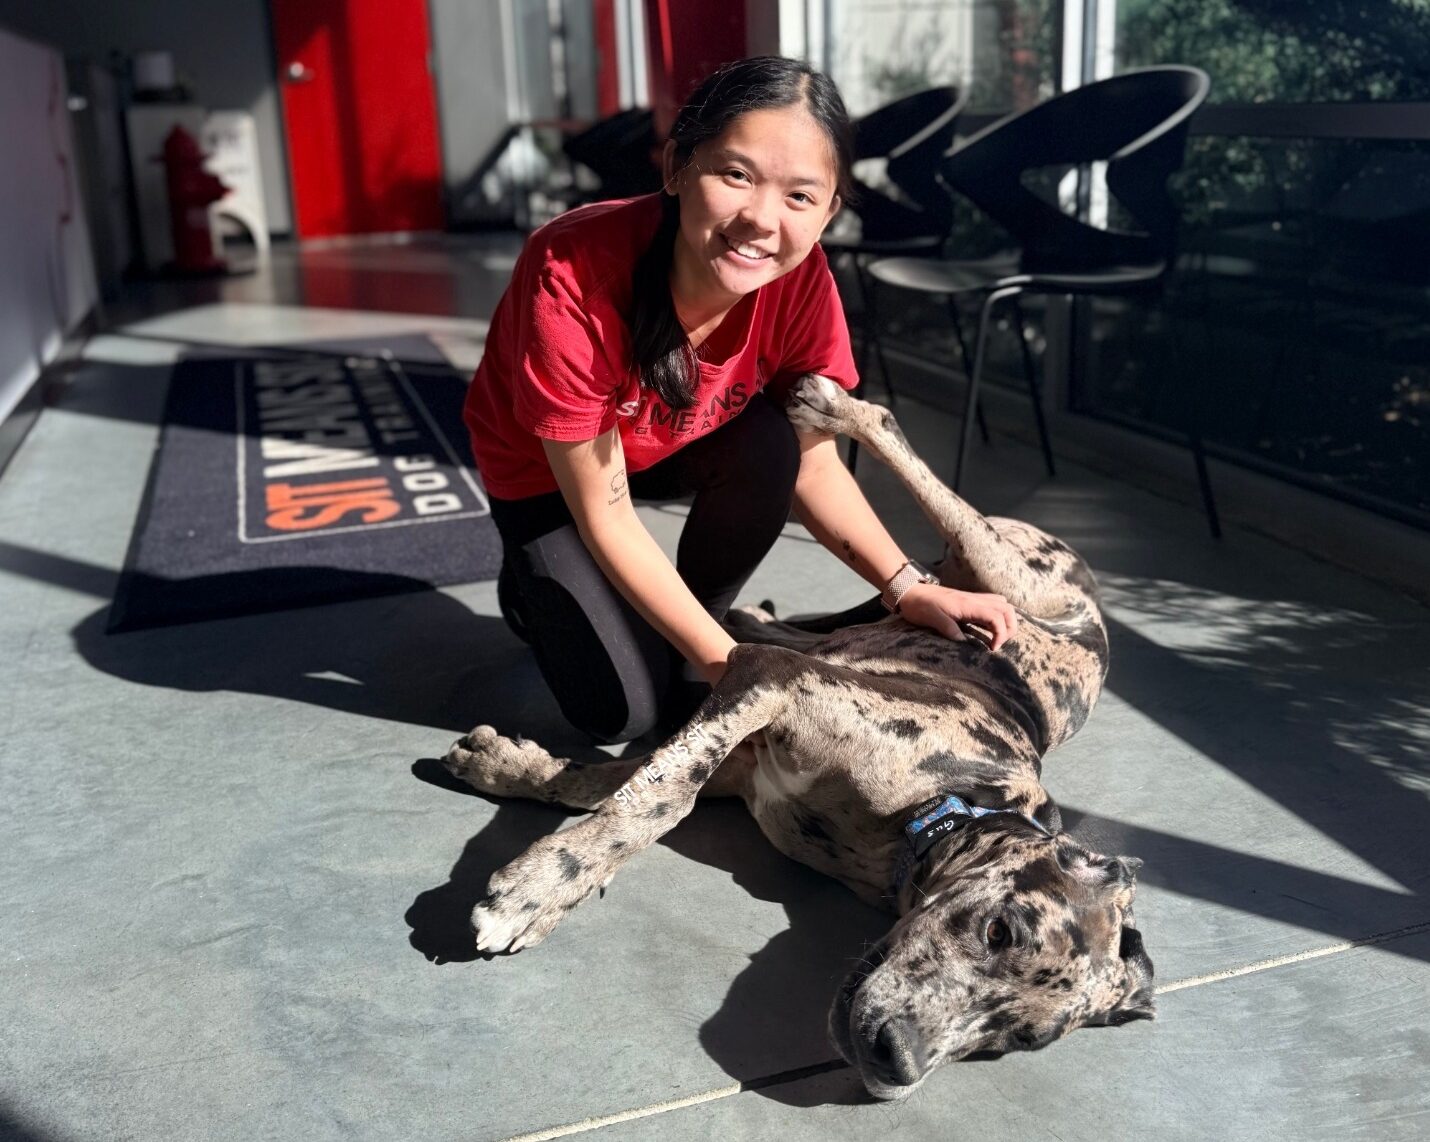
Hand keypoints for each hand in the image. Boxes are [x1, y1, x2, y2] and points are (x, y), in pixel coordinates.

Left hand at [898, 584, 1018, 650]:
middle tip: (998, 644)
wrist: (910, 591)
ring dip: (1006, 620)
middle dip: (1010, 627)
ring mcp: (974, 599)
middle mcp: (975, 600)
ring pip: (1002, 604)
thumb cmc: (919, 605)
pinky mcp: (970, 601)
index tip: (992, 649)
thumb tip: (963, 642)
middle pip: (1007, 609)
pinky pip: (993, 604)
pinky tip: (989, 628)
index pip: (997, 616)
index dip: (1001, 634)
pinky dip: (998, 615)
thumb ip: (948, 629)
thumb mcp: (931, 618)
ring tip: (996, 637)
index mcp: (968, 605)